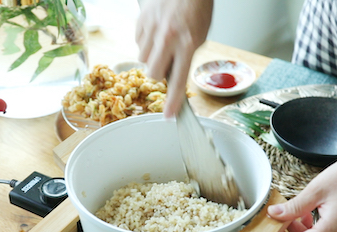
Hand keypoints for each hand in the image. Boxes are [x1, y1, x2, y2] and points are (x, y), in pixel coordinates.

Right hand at [135, 0, 212, 116]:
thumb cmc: (196, 8)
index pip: (178, 81)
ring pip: (143, 58)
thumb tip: (173, 75)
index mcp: (186, 44)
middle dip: (158, 72)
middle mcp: (167, 38)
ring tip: (162, 42)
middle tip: (167, 62)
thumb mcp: (199, 36)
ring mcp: (152, 29)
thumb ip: (186, 57)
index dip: (173, 101)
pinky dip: (146, 41)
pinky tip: (156, 31)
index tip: (169, 116)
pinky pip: (138, 42)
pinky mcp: (141, 21)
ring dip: (152, 55)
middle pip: (153, 73)